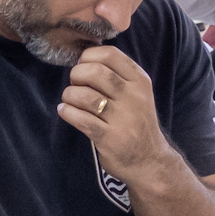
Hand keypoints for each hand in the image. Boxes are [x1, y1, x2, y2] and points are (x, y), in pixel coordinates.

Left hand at [58, 46, 171, 181]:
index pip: (110, 54)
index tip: (82, 66)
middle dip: (76, 75)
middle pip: (95, 72)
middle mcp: (134, 97)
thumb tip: (83, 58)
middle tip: (75, 85)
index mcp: (140, 81)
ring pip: (85, 95)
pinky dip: (67, 112)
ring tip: (69, 101)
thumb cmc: (136, 122)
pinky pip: (81, 119)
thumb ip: (117, 75)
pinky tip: (65, 112)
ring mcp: (123, 118)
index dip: (88, 56)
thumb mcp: (138, 94)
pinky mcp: (110, 138)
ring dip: (69, 95)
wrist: (149, 161)